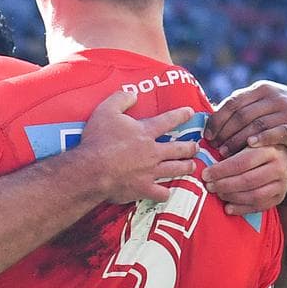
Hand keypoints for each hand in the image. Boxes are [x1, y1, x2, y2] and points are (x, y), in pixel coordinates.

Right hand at [78, 91, 198, 203]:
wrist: (91, 170)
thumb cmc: (98, 140)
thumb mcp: (105, 111)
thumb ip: (121, 99)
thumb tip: (133, 94)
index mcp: (145, 132)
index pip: (168, 120)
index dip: (181, 115)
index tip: (190, 113)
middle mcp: (153, 152)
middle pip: (179, 149)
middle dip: (190, 147)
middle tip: (196, 146)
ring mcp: (150, 172)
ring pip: (176, 169)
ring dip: (186, 167)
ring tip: (191, 166)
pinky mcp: (144, 189)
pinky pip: (161, 193)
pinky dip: (165, 193)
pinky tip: (166, 192)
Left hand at [203, 145, 286, 213]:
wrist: (284, 158)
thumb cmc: (259, 149)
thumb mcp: (249, 142)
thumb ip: (233, 150)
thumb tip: (208, 163)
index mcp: (270, 150)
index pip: (242, 163)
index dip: (221, 170)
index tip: (206, 173)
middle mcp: (280, 168)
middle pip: (247, 180)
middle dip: (224, 185)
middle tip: (209, 185)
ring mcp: (282, 185)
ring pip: (254, 196)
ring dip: (232, 197)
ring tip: (218, 193)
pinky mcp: (279, 198)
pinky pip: (259, 207)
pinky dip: (241, 209)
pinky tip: (228, 207)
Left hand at [204, 81, 286, 155]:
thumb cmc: (276, 112)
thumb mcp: (260, 104)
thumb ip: (240, 108)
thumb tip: (209, 120)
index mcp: (260, 89)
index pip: (233, 103)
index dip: (218, 120)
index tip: (207, 135)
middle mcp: (273, 97)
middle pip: (242, 115)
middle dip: (225, 133)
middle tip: (213, 147)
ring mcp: (286, 110)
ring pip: (256, 125)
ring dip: (237, 140)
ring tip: (224, 153)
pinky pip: (276, 132)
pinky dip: (262, 138)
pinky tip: (249, 146)